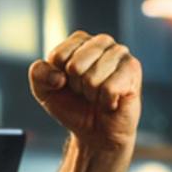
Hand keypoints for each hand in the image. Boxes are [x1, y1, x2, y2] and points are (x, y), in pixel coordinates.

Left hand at [29, 31, 141, 153]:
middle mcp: (102, 42)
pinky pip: (109, 88)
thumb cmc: (71, 105)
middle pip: (75, 65)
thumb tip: (58, 76)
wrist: (94, 130)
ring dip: (91, 94)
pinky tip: (110, 100)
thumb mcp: (43, 90)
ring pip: (92, 77)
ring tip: (97, 95)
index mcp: (79, 41)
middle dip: (75, 85)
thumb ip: (38, 74)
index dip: (57, 77)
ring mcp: (120, 53)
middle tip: (84, 91)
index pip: (58, 56)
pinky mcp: (133, 69)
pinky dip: (105, 101)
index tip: (67, 83)